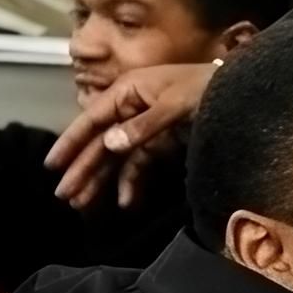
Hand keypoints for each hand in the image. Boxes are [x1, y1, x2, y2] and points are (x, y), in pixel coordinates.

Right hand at [45, 61, 214, 211]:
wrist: (240, 90)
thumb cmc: (206, 87)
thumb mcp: (175, 104)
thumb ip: (143, 125)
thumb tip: (110, 144)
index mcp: (127, 91)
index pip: (91, 119)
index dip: (71, 142)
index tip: (52, 165)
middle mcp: (130, 108)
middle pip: (100, 142)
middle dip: (82, 169)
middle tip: (64, 196)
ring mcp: (144, 127)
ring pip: (115, 157)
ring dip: (100, 180)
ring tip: (82, 205)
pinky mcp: (161, 143)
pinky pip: (139, 164)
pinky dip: (131, 183)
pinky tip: (125, 203)